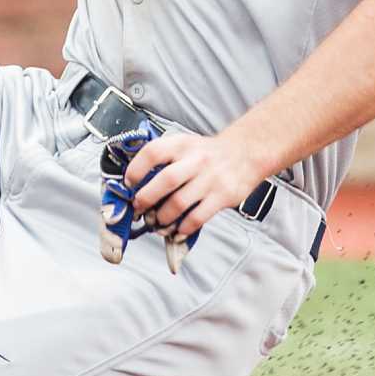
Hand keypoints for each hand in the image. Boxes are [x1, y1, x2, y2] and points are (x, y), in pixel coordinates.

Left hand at [125, 129, 268, 241]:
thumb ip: (163, 160)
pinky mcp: (223, 197)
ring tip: (157, 222)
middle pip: (165, 181)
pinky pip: (198, 217)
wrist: (246, 153)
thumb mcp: (184, 145)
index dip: (136, 169)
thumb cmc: (207, 153)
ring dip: (163, 217)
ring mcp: (211, 179)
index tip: (128, 184)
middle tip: (138, 208)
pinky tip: (177, 230)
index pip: (152, 153)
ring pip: (179, 203)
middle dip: (146, 199)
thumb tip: (135, 184)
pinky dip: (183, 227)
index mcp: (181, 144)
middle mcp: (196, 160)